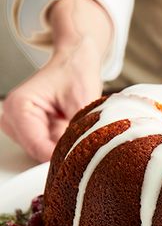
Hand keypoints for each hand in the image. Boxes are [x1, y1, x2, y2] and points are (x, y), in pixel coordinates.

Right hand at [1, 0, 111, 161]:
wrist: (74, 63)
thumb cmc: (75, 74)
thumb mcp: (82, 103)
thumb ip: (76, 132)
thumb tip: (77, 156)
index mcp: (19, 106)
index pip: (36, 146)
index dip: (59, 157)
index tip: (78, 162)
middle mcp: (12, 117)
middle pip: (37, 152)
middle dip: (61, 152)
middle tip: (84, 145)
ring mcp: (18, 126)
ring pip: (41, 153)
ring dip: (61, 148)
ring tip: (76, 131)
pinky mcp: (28, 131)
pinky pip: (45, 148)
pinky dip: (60, 144)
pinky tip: (70, 131)